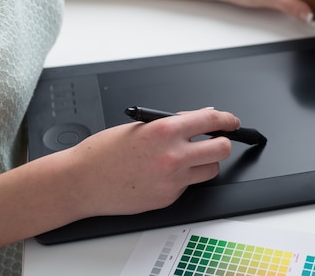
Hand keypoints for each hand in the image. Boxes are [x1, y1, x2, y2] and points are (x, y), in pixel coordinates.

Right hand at [67, 108, 236, 216]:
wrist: (81, 181)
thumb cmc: (104, 151)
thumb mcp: (141, 125)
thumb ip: (175, 122)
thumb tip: (200, 117)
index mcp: (165, 130)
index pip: (212, 120)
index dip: (228, 120)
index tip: (232, 122)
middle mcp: (173, 155)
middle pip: (221, 149)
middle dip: (222, 143)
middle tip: (216, 142)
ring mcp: (173, 179)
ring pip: (210, 170)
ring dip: (204, 163)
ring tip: (185, 159)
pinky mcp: (168, 197)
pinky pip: (188, 186)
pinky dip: (182, 179)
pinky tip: (162, 175)